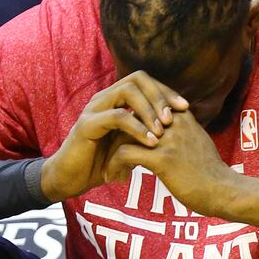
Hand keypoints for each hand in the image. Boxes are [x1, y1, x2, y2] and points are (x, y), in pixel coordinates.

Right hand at [41, 71, 187, 201]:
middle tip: (174, 117)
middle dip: (160, 96)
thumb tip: (179, 124)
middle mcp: (104, 97)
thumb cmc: (102, 161)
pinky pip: (117, 117)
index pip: (145, 81)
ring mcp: (94, 108)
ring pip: (128, 92)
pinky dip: (137, 127)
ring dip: (149, 109)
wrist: (72, 179)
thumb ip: (147, 129)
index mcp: (115, 98)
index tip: (186, 107)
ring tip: (163, 130)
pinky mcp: (87, 125)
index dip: (166, 91)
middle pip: (137, 79)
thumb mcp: (131, 142)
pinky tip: (151, 141)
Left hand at [105, 110, 236, 216]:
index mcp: (179, 115)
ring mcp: (166, 139)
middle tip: (107, 155)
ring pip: (122, 135)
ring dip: (110, 153)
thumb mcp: (196, 139)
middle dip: (113, 137)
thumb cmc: (210, 171)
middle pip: (128, 118)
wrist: (224, 191)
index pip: (141, 106)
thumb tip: (162, 130)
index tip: (117, 139)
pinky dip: (114, 165)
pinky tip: (114, 178)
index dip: (126, 123)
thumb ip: (179, 130)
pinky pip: (124, 154)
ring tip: (108, 170)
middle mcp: (172, 122)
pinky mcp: (162, 159)